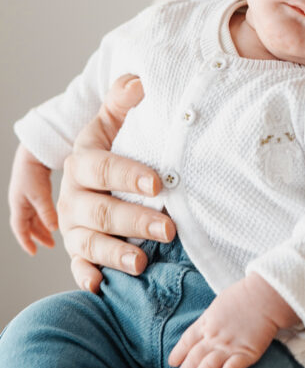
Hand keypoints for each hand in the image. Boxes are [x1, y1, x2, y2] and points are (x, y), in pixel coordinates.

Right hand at [9, 143, 57, 253]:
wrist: (33, 150)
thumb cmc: (34, 171)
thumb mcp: (40, 194)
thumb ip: (46, 212)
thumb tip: (53, 228)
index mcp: (18, 205)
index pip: (19, 229)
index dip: (26, 241)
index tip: (33, 252)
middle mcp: (20, 202)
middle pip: (27, 224)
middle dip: (37, 235)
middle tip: (50, 244)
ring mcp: (26, 195)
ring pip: (33, 216)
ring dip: (42, 226)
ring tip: (53, 233)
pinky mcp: (34, 188)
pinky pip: (38, 207)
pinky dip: (45, 214)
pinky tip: (55, 215)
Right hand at [57, 73, 175, 292]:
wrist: (100, 175)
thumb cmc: (117, 145)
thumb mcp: (116, 120)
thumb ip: (124, 100)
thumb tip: (139, 82)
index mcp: (82, 162)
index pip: (103, 168)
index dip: (129, 176)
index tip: (158, 184)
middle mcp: (73, 197)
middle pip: (100, 210)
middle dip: (133, 221)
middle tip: (169, 228)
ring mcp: (74, 226)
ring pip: (89, 242)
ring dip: (115, 253)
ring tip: (142, 263)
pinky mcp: (78, 251)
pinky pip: (79, 267)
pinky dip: (88, 276)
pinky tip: (101, 285)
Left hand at [168, 273, 299, 367]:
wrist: (266, 296)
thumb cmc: (244, 295)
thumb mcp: (219, 303)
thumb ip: (210, 318)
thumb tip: (205, 327)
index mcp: (207, 321)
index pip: (186, 341)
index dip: (178, 354)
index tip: (173, 363)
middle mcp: (214, 336)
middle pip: (193, 357)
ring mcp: (229, 346)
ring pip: (207, 367)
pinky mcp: (247, 354)